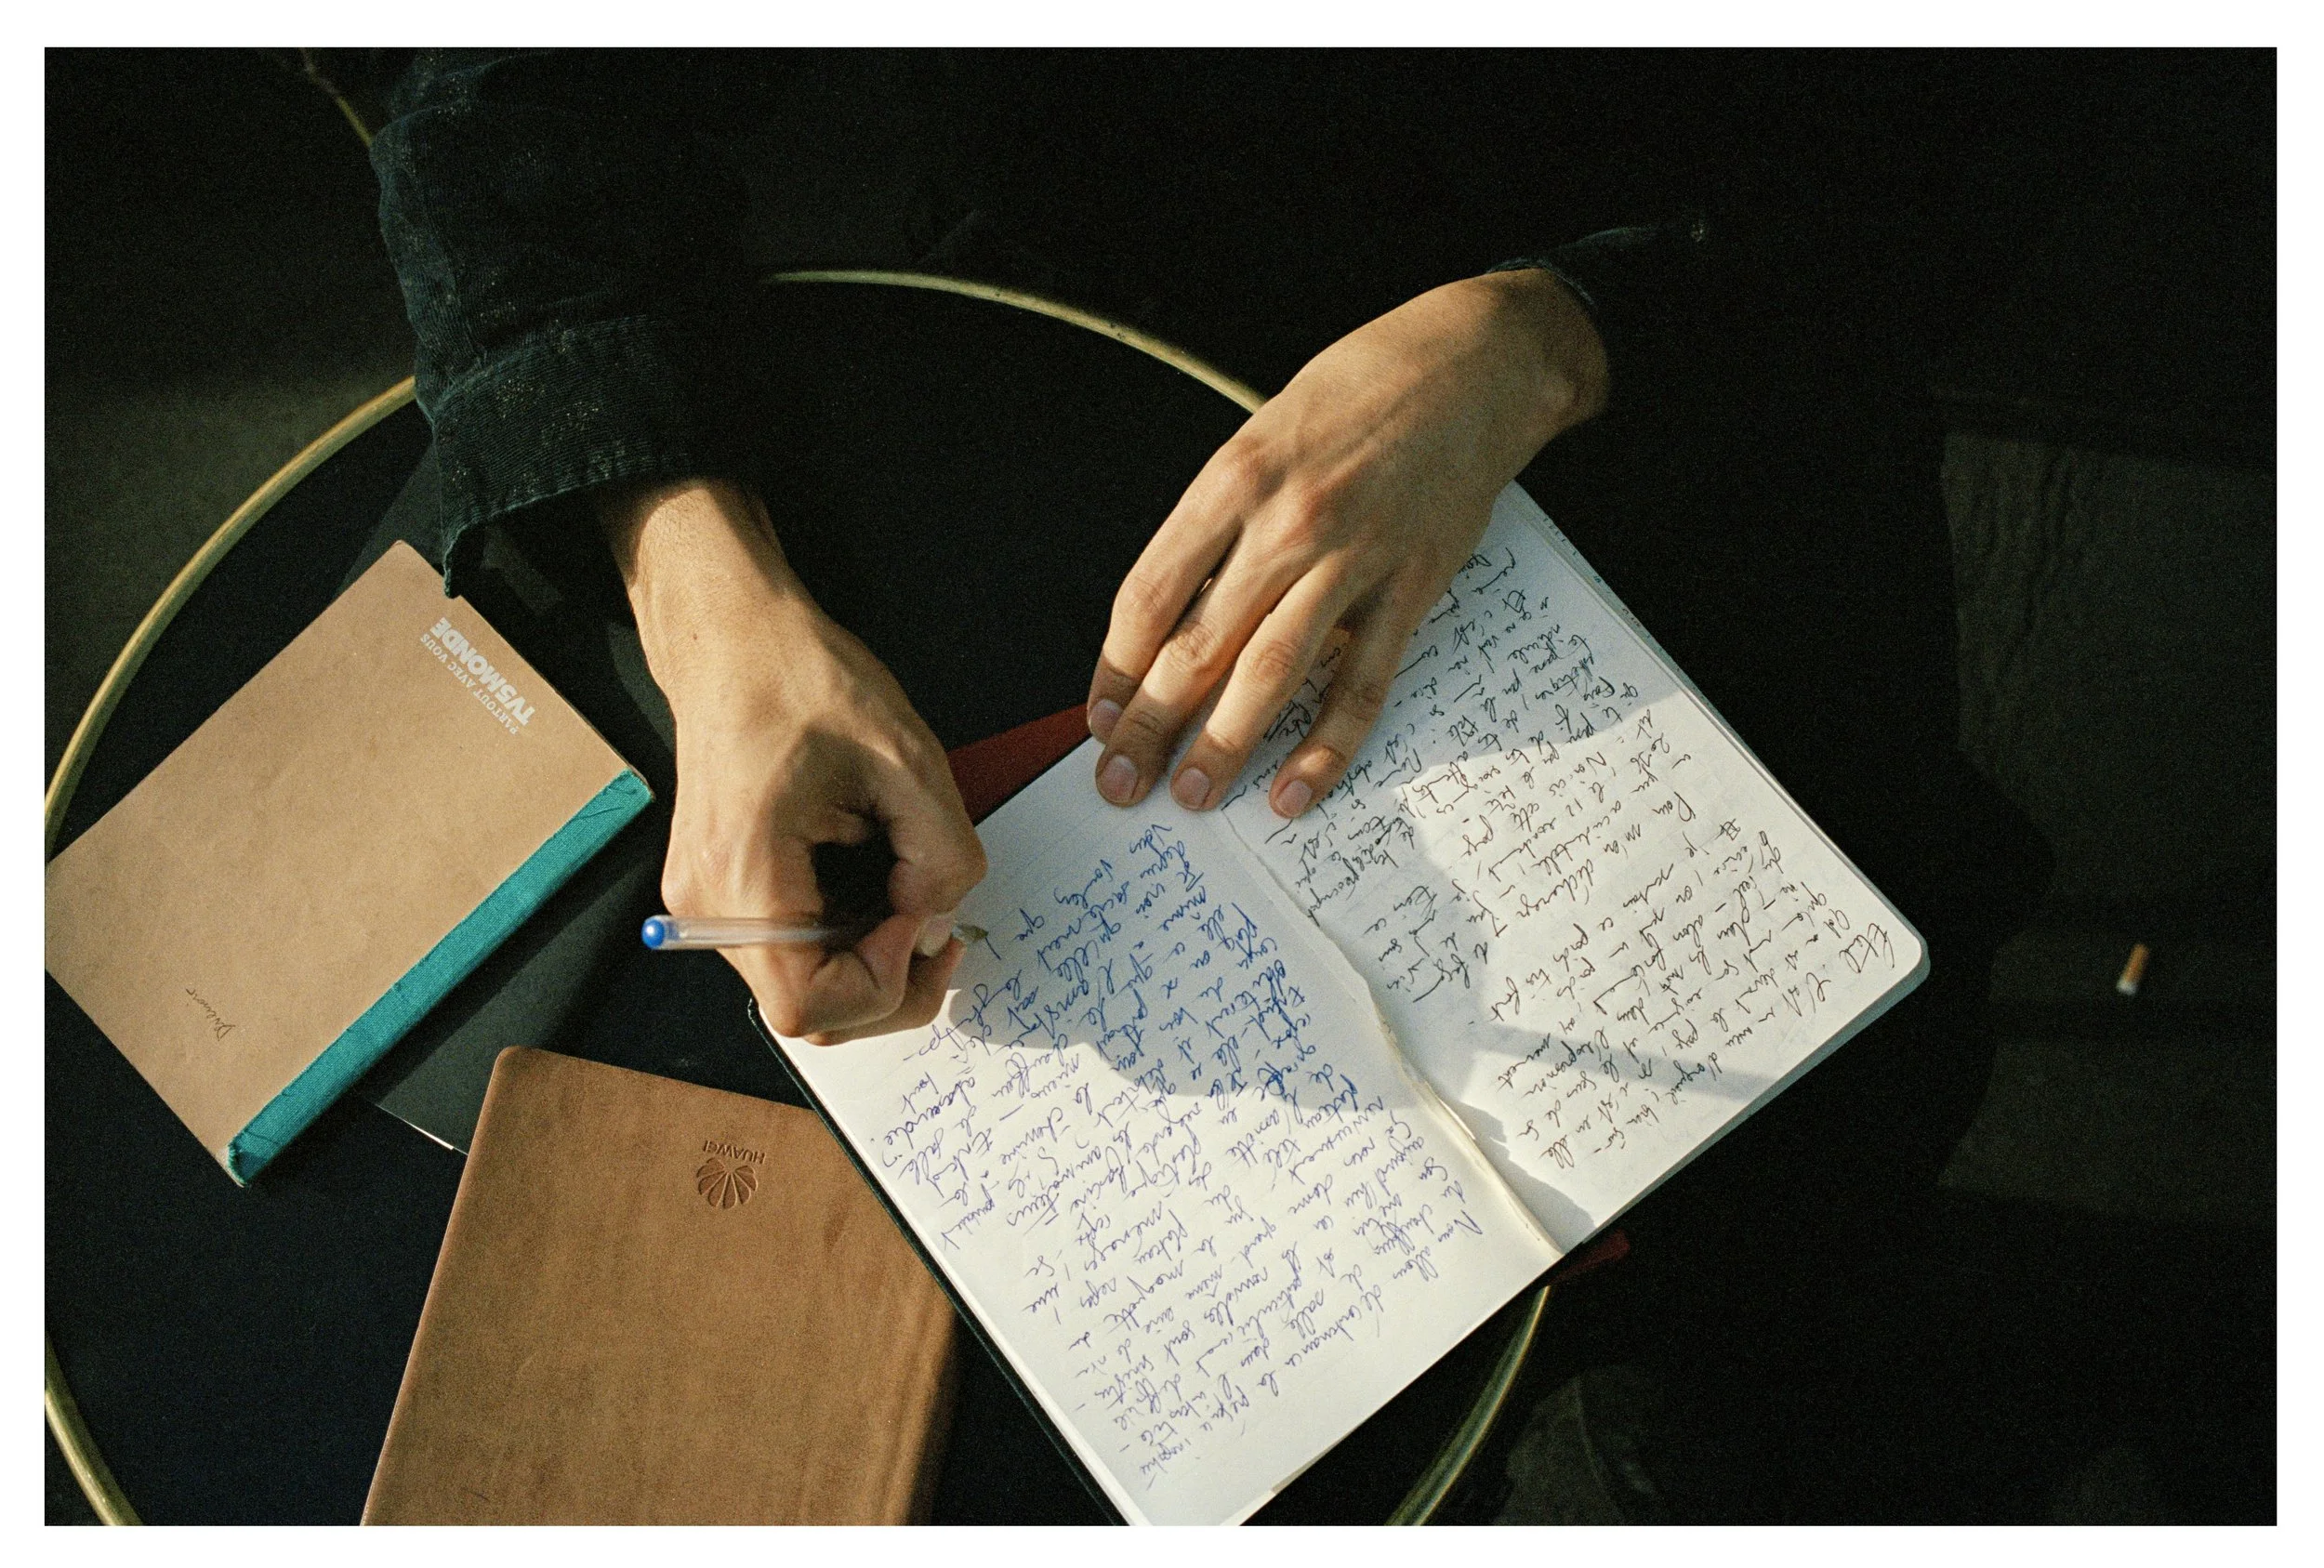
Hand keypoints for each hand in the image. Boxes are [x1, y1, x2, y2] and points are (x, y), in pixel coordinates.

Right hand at [601, 478, 986, 1043]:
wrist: (734, 640)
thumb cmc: (802, 679)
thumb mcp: (905, 755)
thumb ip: (942, 850)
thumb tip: (940, 916)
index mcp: (739, 871)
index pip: (809, 1005)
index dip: (884, 981)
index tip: (920, 914)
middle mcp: (706, 903)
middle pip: (807, 1013)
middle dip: (888, 984)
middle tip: (938, 926)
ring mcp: (707, 903)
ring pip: (803, 989)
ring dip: (870, 963)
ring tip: (909, 895)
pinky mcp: (725, 893)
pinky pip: (793, 954)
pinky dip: (846, 940)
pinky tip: (877, 887)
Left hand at [1087, 268, 1607, 816]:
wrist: (1478, 361)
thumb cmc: (1362, 389)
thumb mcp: (1262, 431)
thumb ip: (1220, 521)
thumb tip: (1177, 615)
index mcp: (1233, 479)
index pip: (1148, 597)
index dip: (1115, 670)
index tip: (1099, 717)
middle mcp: (1286, 524)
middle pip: (1197, 648)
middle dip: (1149, 728)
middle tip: (1118, 783)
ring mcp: (1353, 560)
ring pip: (1270, 676)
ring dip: (1223, 747)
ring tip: (1190, 798)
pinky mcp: (1412, 588)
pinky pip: (1361, 684)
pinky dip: (1326, 747)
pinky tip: (1294, 792)